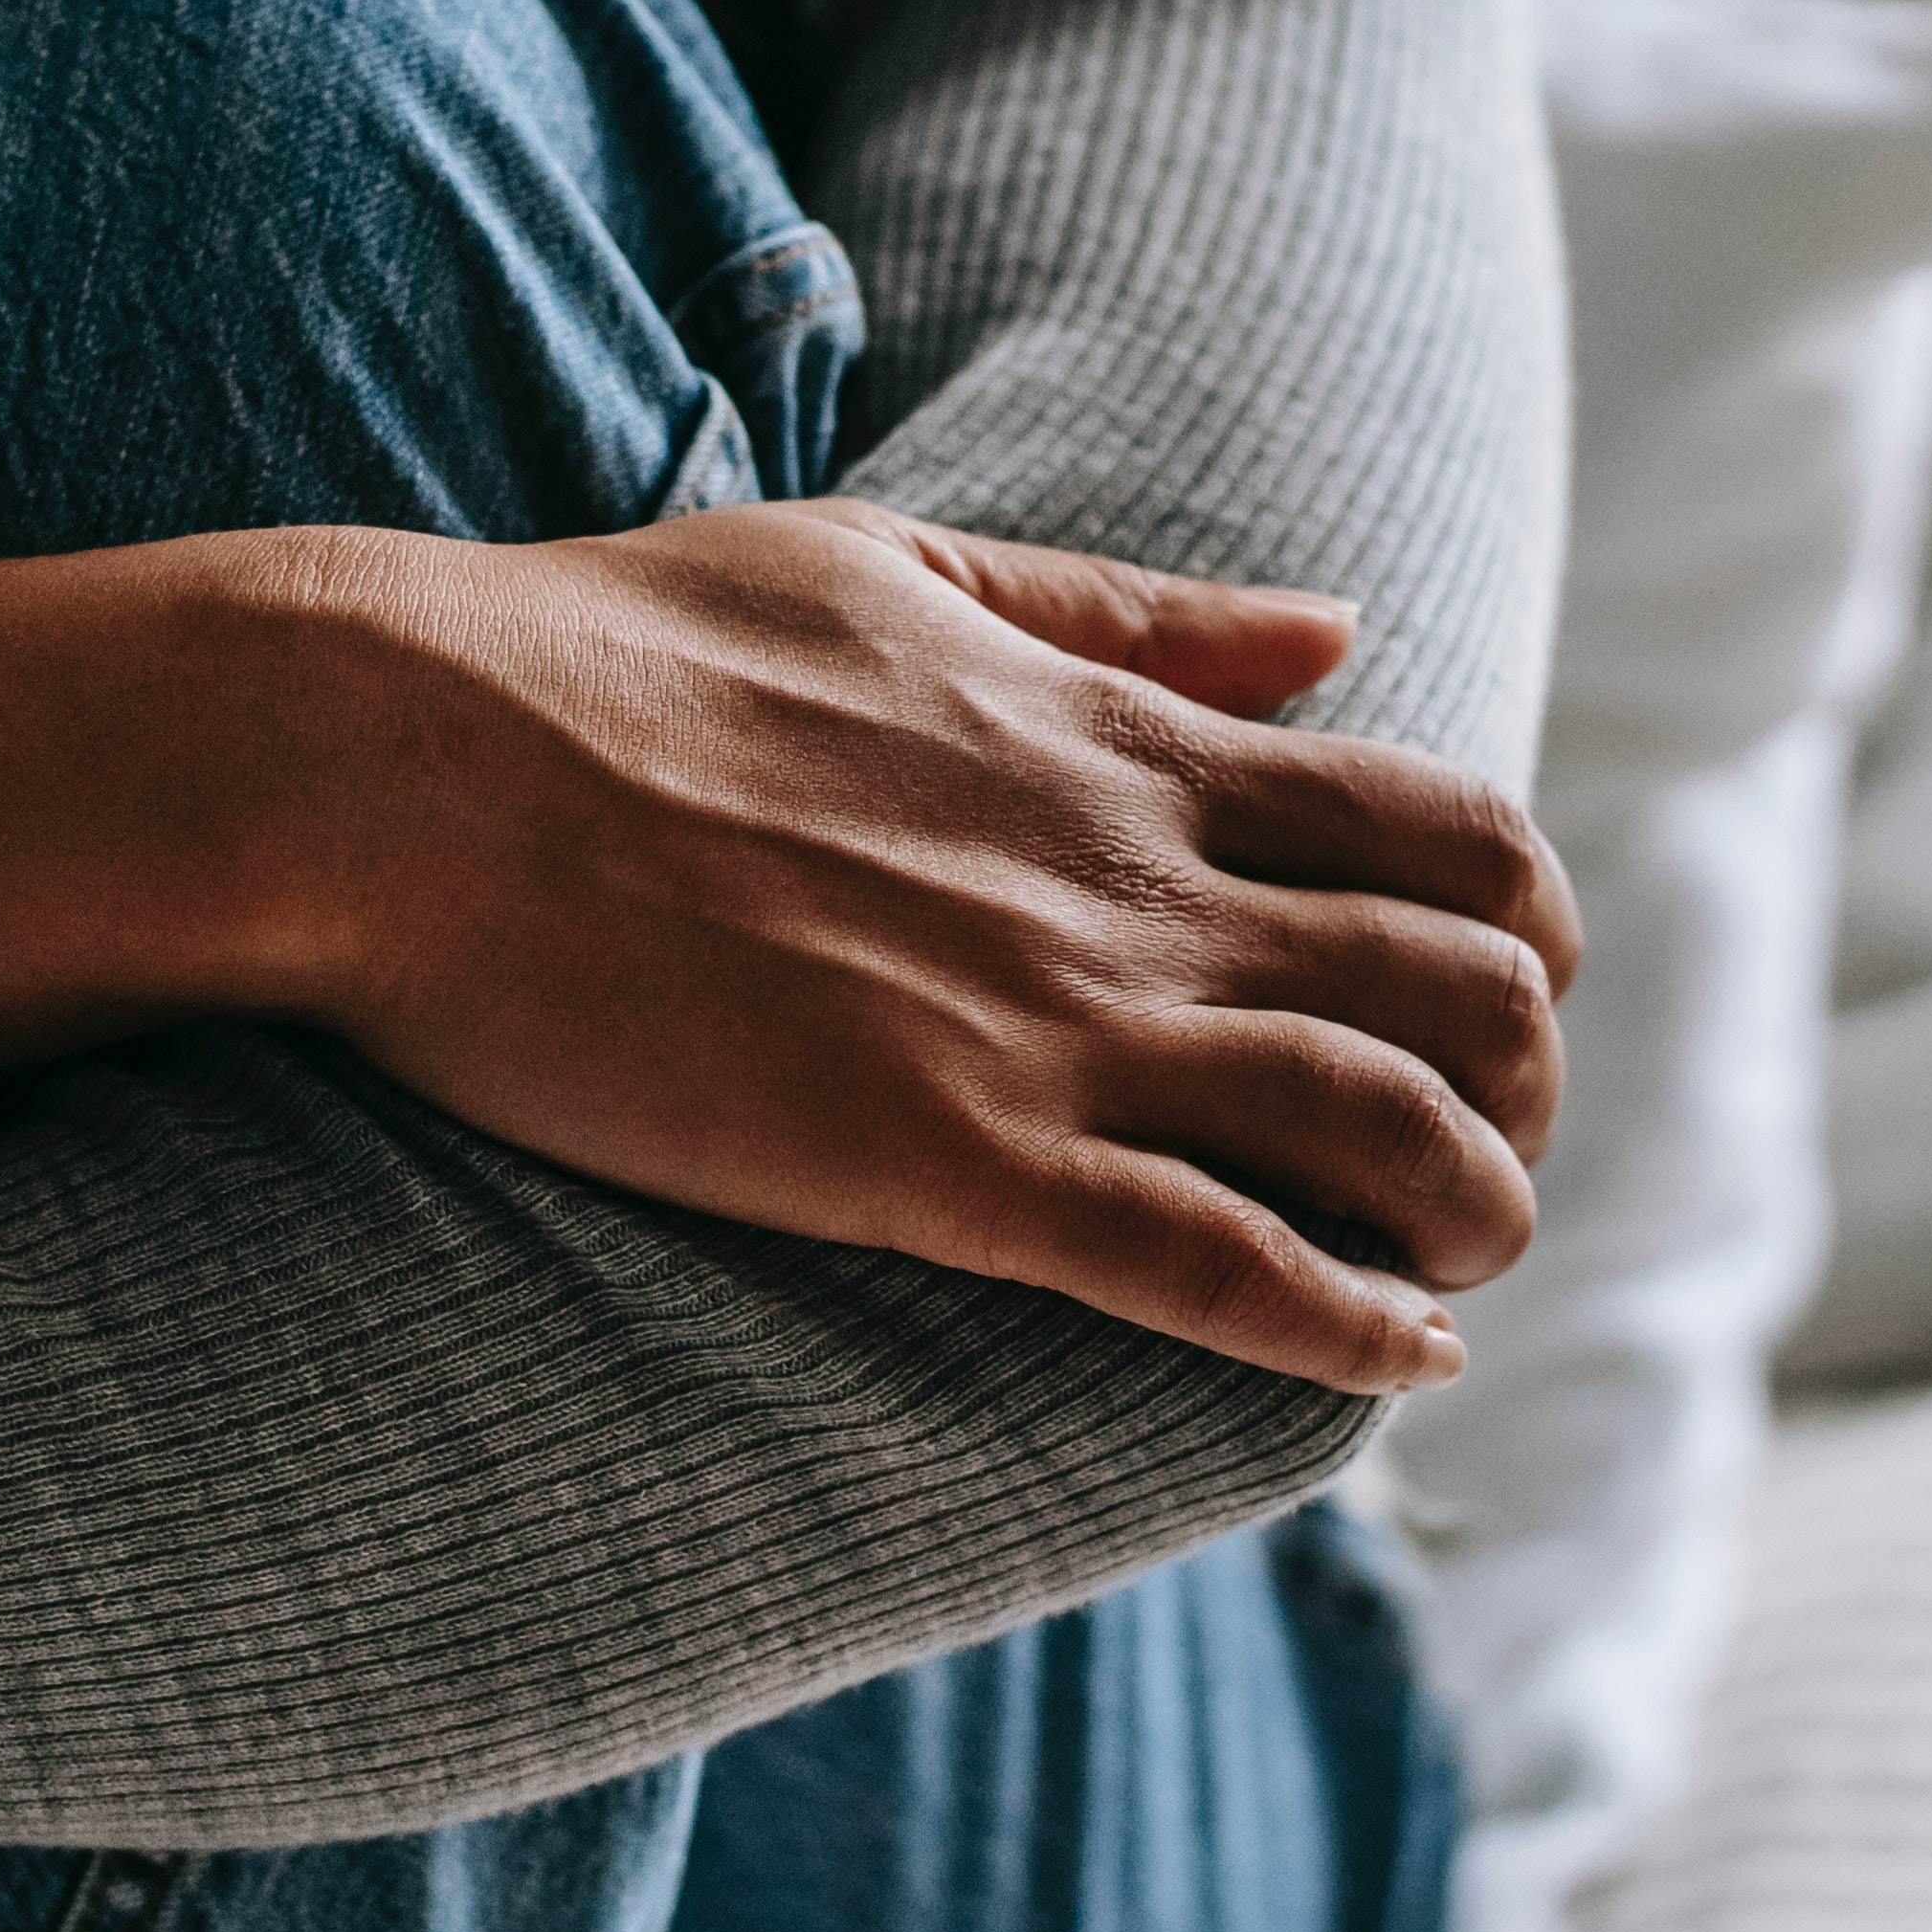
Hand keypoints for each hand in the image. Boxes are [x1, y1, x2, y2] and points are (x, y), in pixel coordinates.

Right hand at [0, 501, 1580, 1395]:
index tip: (1505, 999)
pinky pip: (1217, 1263)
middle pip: (1470, 990)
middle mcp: (1136, 882)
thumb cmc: (610, 650)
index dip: (1524, 932)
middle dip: (1527, 1088)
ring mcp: (1053, 1026)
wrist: (404, 760)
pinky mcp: (948, 1162)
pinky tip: (1398, 1361)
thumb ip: (1129, 619)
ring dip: (1472, 1216)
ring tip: (1463, 1275)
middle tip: (1487, 1156)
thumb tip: (1335, 632)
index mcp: (1127, 745)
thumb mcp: (900, 569)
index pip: (1447, 830)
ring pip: (1388, 1131)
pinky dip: (1341, 1325)